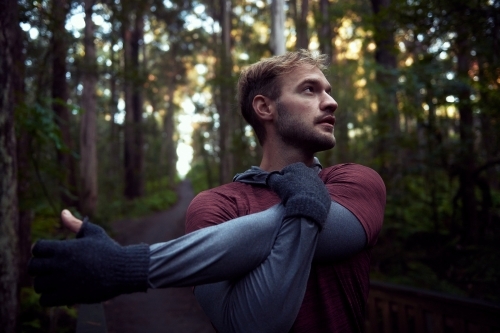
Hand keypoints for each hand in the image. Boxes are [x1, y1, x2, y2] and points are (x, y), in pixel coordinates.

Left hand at [28, 211, 149, 306]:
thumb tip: (63, 212)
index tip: (49, 254)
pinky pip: (45, 300)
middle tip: (48, 269)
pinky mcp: (68, 296)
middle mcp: (61, 264)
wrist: (123, 270)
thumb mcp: (94, 233)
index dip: (40, 250)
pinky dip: (49, 298)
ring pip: (38, 285)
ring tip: (54, 282)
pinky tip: (59, 293)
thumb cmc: (110, 250)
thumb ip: (75, 224)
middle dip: (38, 268)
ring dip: (44, 284)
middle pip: (33, 267)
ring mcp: (63, 281)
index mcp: (65, 248)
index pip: (37, 248)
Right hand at [267, 162, 330, 228]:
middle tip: (288, 194)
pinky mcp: (324, 192)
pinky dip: (310, 197)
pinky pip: (315, 193)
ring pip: (307, 185)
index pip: (287, 171)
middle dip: (293, 183)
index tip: (281, 188)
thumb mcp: (276, 183)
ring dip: (302, 190)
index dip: (282, 180)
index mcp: (298, 166)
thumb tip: (271, 176)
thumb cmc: (290, 192)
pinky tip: (306, 203)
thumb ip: (272, 177)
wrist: (307, 205)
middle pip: (298, 177)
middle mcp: (310, 171)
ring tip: (297, 199)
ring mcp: (319, 181)